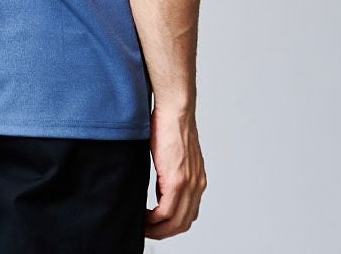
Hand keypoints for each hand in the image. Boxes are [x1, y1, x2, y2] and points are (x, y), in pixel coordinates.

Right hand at [145, 104, 206, 239]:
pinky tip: (144, 217)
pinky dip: (154, 220)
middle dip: (163, 232)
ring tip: (143, 226)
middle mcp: (197, 185)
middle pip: (183, 223)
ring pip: (176, 222)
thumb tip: (159, 189)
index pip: (188, 214)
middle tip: (146, 230)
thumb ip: (171, 174)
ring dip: (158, 229)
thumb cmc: (170, 124)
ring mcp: (189, 184)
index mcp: (197, 180)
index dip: (171, 225)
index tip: (155, 225)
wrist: (175, 108)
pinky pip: (166, 212)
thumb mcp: (174, 156)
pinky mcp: (177, 180)